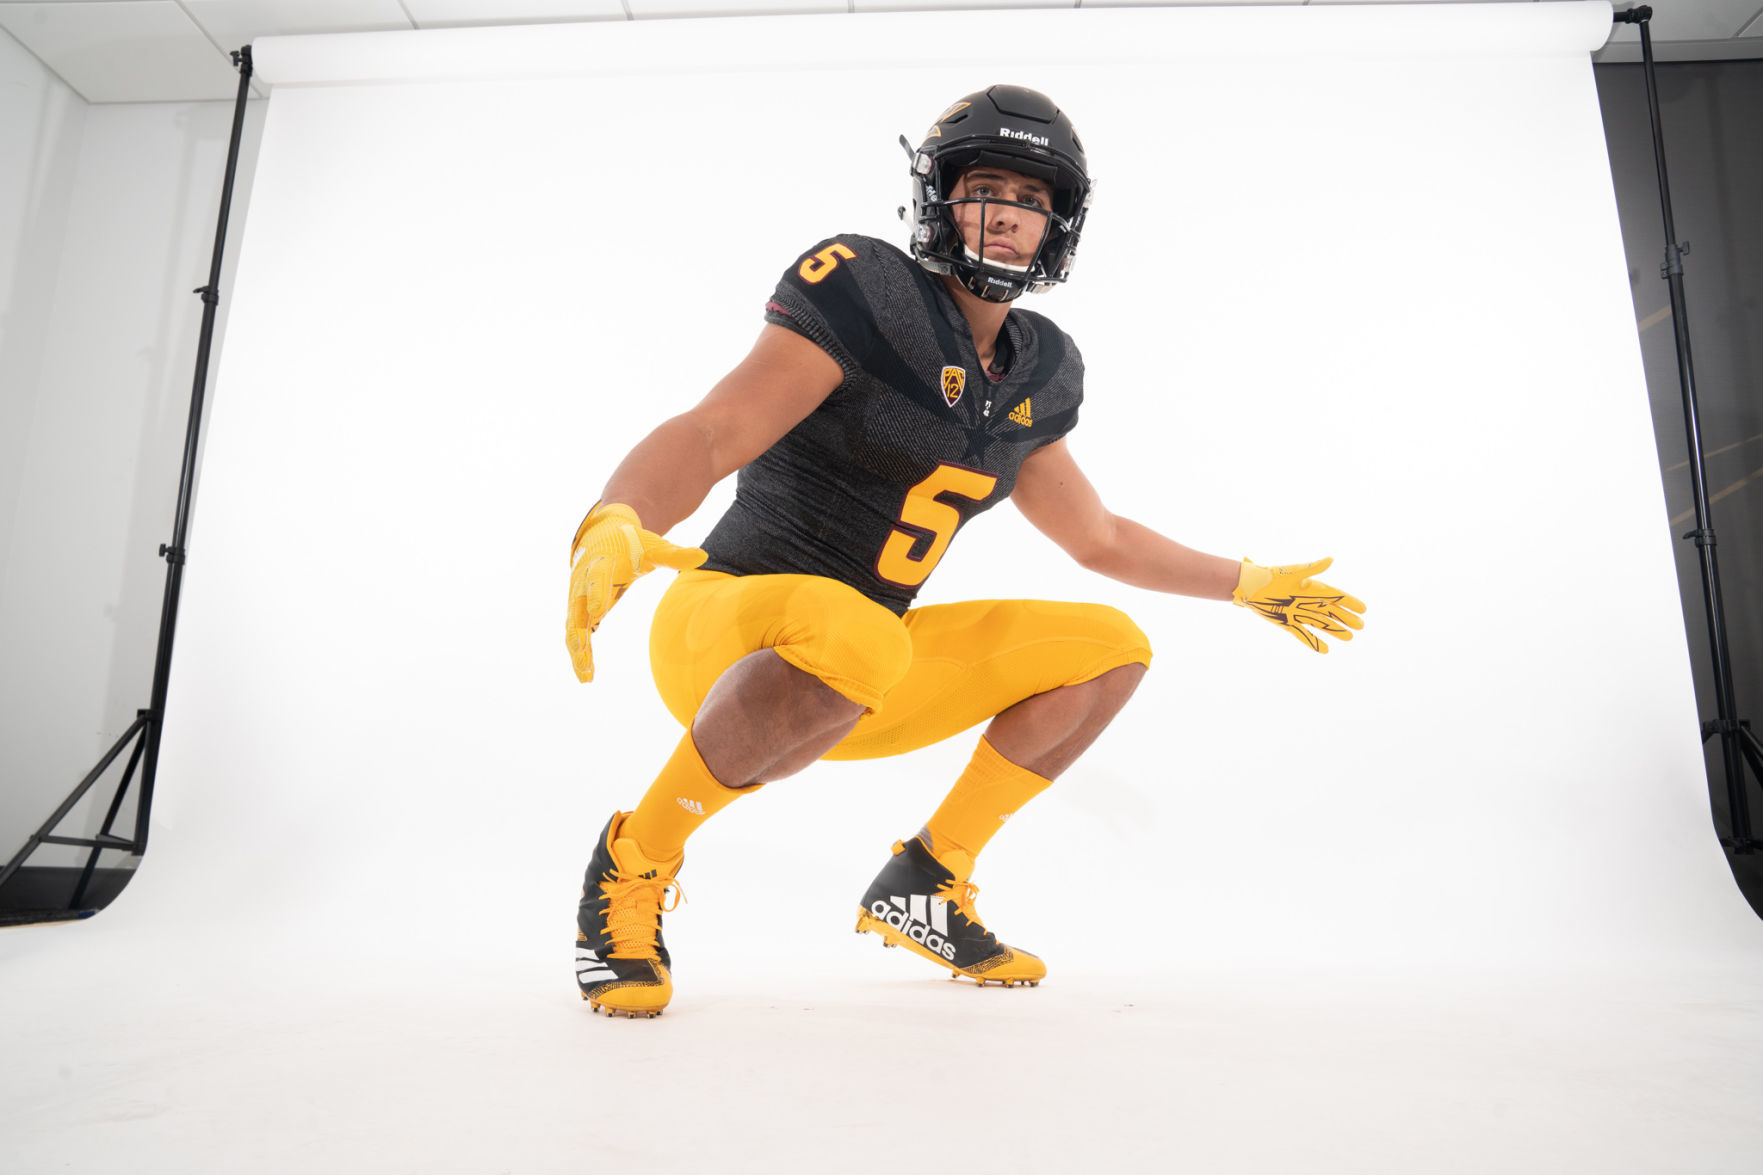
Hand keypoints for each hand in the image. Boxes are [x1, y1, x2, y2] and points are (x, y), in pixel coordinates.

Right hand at [566, 502, 705, 681]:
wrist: (603, 536)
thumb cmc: (632, 544)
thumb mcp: (652, 547)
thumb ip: (674, 555)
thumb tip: (703, 555)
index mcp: (602, 563)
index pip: (597, 578)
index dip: (597, 592)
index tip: (598, 611)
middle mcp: (584, 581)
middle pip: (578, 608)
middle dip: (579, 631)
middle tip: (583, 652)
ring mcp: (578, 597)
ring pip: (573, 626)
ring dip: (577, 650)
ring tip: (585, 674)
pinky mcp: (578, 609)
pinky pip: (575, 633)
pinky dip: (579, 653)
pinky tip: (587, 675)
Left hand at [1232, 557, 1365, 653]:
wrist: (1250, 587)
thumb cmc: (1272, 576)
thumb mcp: (1294, 572)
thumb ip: (1313, 568)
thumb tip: (1331, 559)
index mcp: (1310, 588)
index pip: (1335, 596)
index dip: (1349, 602)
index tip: (1363, 609)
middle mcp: (1306, 601)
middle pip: (1330, 611)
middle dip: (1346, 619)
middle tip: (1360, 626)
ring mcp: (1297, 613)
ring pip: (1320, 624)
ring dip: (1334, 630)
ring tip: (1349, 638)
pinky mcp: (1287, 623)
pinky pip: (1303, 634)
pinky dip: (1313, 642)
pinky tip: (1325, 650)